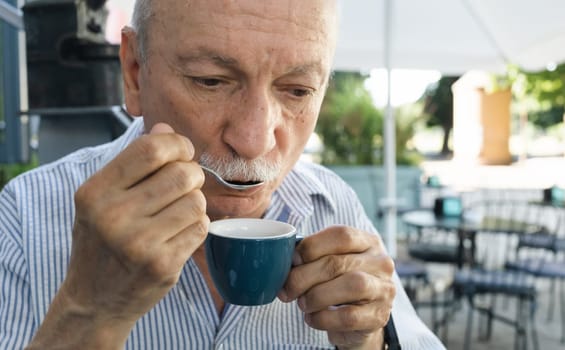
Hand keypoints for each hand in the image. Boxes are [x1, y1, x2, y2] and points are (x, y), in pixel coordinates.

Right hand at [29, 123, 208, 347]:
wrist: (94, 301)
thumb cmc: (100, 241)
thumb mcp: (101, 199)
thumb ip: (133, 162)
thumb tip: (166, 128)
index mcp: (95, 192)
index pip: (151, 149)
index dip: (176, 143)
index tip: (181, 151)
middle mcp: (114, 216)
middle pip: (182, 173)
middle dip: (192, 174)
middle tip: (184, 185)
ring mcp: (140, 244)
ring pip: (197, 200)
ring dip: (194, 203)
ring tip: (177, 213)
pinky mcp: (163, 265)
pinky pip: (201, 227)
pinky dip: (196, 226)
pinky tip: (178, 233)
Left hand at [278, 226, 395, 349]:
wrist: (359, 319)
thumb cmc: (338, 284)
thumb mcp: (330, 263)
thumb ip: (313, 255)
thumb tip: (283, 259)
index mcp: (368, 242)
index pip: (342, 235)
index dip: (312, 246)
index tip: (292, 260)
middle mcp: (381, 262)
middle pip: (339, 263)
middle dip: (304, 277)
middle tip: (287, 289)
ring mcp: (384, 289)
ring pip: (351, 286)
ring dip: (316, 296)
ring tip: (302, 303)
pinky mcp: (378, 317)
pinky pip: (349, 316)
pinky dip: (323, 318)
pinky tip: (312, 318)